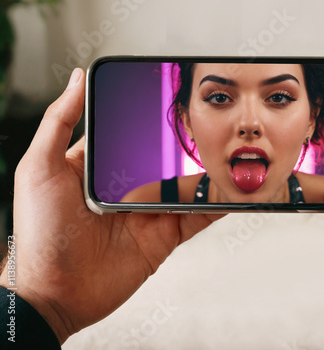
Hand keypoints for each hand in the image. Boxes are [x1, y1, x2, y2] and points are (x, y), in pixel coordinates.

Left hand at [0, 69, 222, 343]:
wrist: (57, 294)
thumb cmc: (39, 231)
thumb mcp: (39, 167)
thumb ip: (58, 121)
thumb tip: (77, 78)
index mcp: (102, 164)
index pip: (132, 132)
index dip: (151, 115)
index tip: (174, 95)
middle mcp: (129, 184)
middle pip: (166, 156)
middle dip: (188, 141)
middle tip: (214, 122)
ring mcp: (151, 209)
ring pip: (188, 184)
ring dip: (209, 170)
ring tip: (231, 151)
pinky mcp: (166, 233)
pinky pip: (198, 215)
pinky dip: (218, 203)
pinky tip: (234, 189)